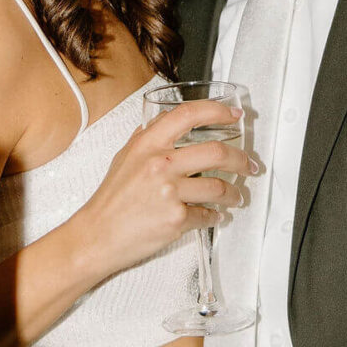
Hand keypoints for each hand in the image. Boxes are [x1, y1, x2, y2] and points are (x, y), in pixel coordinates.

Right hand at [72, 98, 255, 280]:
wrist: (98, 235)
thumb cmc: (110, 199)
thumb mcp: (124, 158)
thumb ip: (145, 138)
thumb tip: (162, 122)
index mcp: (148, 144)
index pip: (188, 114)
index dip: (217, 112)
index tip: (234, 115)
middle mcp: (161, 164)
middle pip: (217, 152)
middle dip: (241, 159)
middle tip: (248, 164)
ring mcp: (170, 192)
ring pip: (219, 187)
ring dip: (234, 193)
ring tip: (236, 197)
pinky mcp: (176, 219)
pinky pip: (206, 215)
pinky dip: (214, 216)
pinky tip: (214, 215)